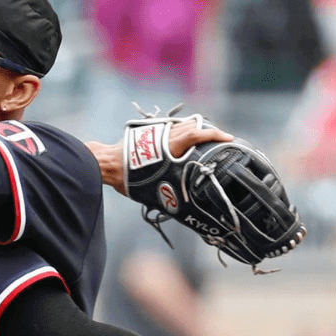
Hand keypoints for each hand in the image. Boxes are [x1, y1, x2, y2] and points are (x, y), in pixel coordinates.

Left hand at [87, 116, 234, 195]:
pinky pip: (171, 127)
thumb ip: (171, 191)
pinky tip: (185, 138)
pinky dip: (182, 130)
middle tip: (222, 140)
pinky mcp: (149, 132)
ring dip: (196, 129)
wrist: (106, 163)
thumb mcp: (152, 188)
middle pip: (192, 126)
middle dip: (209, 132)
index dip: (214, 135)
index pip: (196, 134)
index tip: (229, 139)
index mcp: (168, 146)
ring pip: (182, 124)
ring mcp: (156, 131)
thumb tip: (186, 211)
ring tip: (207, 138)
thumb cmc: (127, 178)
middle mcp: (164, 135)